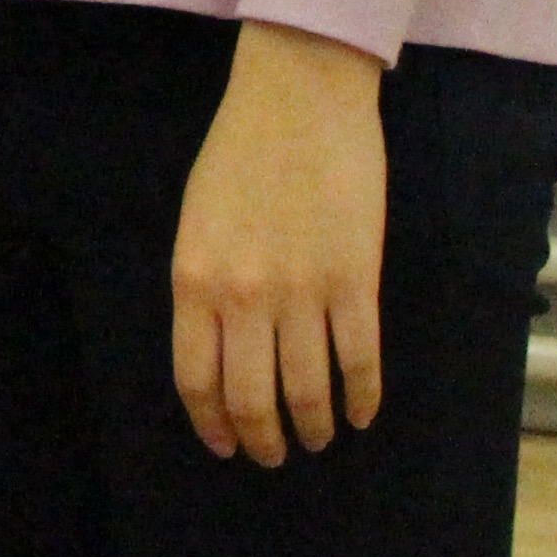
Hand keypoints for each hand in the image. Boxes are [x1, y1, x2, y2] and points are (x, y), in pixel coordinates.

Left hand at [170, 19, 386, 465]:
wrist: (298, 101)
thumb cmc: (239, 154)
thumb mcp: (196, 222)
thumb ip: (204, 285)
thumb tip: (220, 347)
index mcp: (193, 280)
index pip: (197, 378)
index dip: (212, 423)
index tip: (225, 446)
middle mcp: (243, 297)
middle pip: (252, 398)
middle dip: (263, 439)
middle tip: (274, 455)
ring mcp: (302, 293)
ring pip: (309, 392)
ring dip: (315, 427)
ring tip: (320, 439)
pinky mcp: (356, 283)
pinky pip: (360, 362)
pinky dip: (363, 399)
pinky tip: (362, 414)